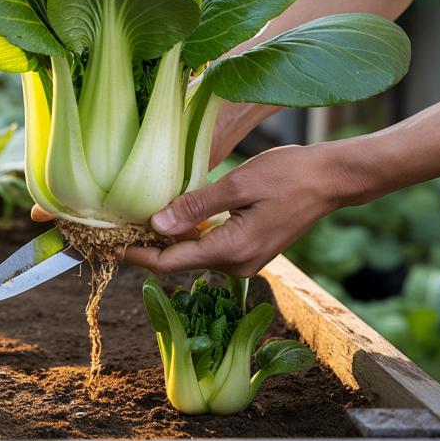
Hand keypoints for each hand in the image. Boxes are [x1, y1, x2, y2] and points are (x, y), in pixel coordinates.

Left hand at [121, 142, 371, 276]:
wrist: (332, 179)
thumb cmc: (288, 175)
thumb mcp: (237, 184)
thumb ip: (196, 206)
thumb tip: (157, 223)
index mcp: (232, 251)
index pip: (170, 262)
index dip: (136, 254)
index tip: (108, 246)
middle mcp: (237, 265)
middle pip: (179, 262)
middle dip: (147, 247)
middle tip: (113, 229)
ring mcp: (246, 260)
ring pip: (194, 254)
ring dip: (167, 241)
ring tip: (133, 221)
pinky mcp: (250, 250)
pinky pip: (209, 247)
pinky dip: (188, 236)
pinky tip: (171, 218)